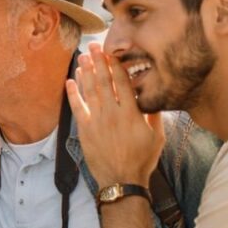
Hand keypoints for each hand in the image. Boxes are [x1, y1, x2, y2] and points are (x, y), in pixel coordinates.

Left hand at [65, 42, 163, 186]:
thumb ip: (154, 115)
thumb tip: (154, 97)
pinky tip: (70, 80)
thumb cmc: (142, 160)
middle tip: (93, 47)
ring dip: (86, 72)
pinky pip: (77, 107)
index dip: (115, 65)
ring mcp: (97, 121)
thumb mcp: (157, 137)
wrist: (122, 180)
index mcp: (131, 113)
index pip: (122, 83)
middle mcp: (112, 113)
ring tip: (82, 58)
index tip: (111, 53)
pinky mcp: (85, 130)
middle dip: (98, 62)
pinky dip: (73, 93)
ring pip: (90, 91)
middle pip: (104, 82)